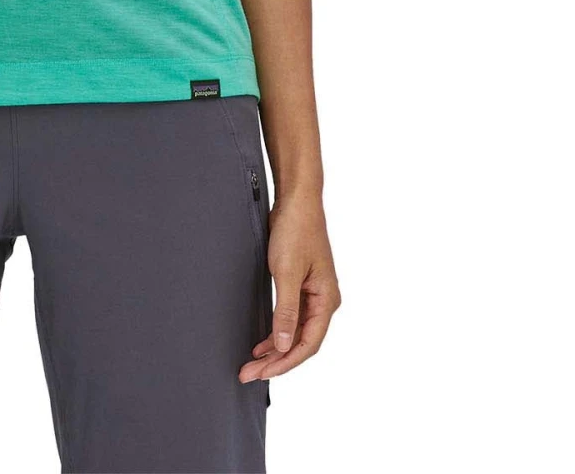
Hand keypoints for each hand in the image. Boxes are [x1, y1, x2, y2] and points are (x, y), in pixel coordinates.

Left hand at [239, 191, 339, 383]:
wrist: (296, 200)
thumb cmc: (296, 231)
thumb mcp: (287, 273)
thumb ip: (286, 310)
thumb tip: (283, 345)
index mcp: (326, 301)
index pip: (307, 344)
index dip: (284, 362)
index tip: (261, 373)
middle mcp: (323, 301)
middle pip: (301, 342)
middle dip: (275, 360)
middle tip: (248, 373)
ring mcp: (313, 293)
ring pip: (295, 332)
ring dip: (275, 348)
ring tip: (252, 362)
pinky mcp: (301, 285)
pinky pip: (291, 317)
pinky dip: (276, 331)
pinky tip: (262, 340)